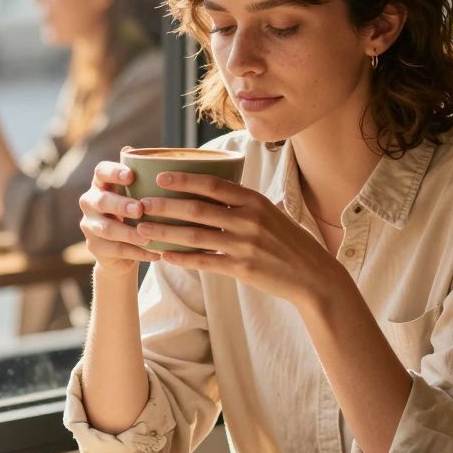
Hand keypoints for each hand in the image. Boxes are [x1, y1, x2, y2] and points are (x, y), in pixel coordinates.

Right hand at [78, 148, 160, 275]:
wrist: (121, 251)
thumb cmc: (133, 215)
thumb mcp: (137, 195)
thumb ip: (141, 178)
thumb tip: (136, 151)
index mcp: (101, 184)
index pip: (101, 172)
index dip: (114, 172)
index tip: (131, 176)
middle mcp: (90, 202)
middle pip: (102, 201)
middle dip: (121, 205)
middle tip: (140, 209)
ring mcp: (89, 226)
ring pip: (107, 229)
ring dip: (129, 233)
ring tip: (148, 237)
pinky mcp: (95, 247)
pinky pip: (116, 250)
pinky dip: (137, 252)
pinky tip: (155, 253)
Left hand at [135, 171, 344, 307]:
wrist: (313, 275)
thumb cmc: (289, 241)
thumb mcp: (270, 213)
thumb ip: (243, 202)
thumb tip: (212, 189)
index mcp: (254, 200)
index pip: (212, 184)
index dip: (184, 179)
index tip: (160, 177)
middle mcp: (248, 219)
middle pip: (196, 209)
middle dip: (164, 206)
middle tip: (140, 204)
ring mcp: (244, 245)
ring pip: (194, 236)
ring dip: (164, 233)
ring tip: (142, 230)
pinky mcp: (242, 268)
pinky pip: (204, 262)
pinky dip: (181, 259)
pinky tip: (163, 257)